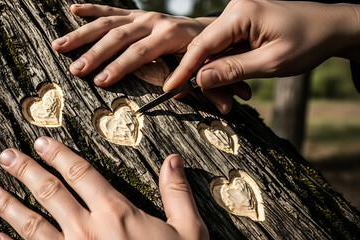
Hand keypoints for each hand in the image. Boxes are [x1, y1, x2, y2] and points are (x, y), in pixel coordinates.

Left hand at [0, 137, 208, 239]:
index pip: (82, 174)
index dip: (60, 156)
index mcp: (117, 214)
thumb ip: (177, 194)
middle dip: (26, 171)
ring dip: (9, 205)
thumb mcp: (188, 231)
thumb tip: (173, 161)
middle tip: (6, 156)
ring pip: (33, 225)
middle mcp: (88, 230)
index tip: (42, 143)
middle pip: (51, 193)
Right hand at [51, 3, 214, 86]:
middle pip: (119, 37)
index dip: (121, 66)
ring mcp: (143, 16)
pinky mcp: (136, 15)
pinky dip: (92, 9)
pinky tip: (73, 8)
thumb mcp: (215, 67)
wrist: (210, 25)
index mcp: (172, 35)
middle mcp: (155, 22)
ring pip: (108, 23)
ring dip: (83, 35)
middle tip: (76, 71)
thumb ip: (217, 87)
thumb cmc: (211, 50)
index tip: (101, 82)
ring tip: (60, 47)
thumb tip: (224, 110)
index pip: (141, 52)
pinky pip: (111, 10)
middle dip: (95, 54)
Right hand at [164, 0, 359, 112]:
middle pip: (206, 48)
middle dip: (204, 77)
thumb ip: (233, 70)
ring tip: (228, 100)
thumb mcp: (271, 62)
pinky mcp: (245, 25)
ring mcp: (239, 17)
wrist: (334, 26)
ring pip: (215, 51)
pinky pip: (227, 48)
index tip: (170, 87)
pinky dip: (228, 68)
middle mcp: (235, 10)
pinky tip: (234, 86)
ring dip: (218, 76)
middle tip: (207, 102)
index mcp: (241, 14)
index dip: (184, 69)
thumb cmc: (310, 41)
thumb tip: (200, 79)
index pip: (202, 44)